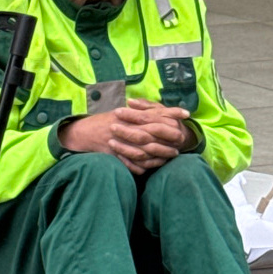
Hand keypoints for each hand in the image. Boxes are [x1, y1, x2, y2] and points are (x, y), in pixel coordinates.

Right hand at [61, 102, 192, 174]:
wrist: (85, 133)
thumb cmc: (106, 122)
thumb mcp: (124, 113)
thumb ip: (142, 111)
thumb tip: (161, 109)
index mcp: (131, 115)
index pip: (155, 112)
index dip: (172, 113)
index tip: (187, 114)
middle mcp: (128, 127)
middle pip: (154, 131)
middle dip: (170, 135)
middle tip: (182, 139)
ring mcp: (123, 141)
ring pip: (147, 149)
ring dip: (161, 152)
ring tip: (173, 154)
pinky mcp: (118, 154)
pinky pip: (135, 163)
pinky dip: (146, 165)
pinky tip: (156, 165)